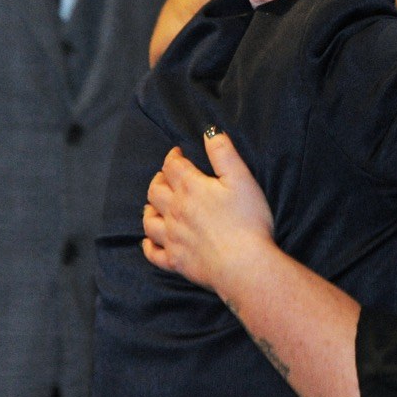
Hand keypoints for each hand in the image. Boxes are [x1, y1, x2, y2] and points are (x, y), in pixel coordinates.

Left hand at [142, 130, 275, 295]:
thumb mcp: (242, 179)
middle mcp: (175, 211)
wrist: (244, 264)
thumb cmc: (248, 220)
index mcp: (191, 189)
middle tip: (166, 177)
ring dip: (149, 209)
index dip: (173, 156)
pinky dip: (148, 245)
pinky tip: (150, 242)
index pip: (172, 166)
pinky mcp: (175, 262)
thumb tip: (209, 131)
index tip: (178, 153)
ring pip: (149, 220)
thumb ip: (224, 153)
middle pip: (156, 191)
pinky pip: (153, 253)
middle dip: (158, 180)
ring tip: (154, 205)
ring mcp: (172, 238)